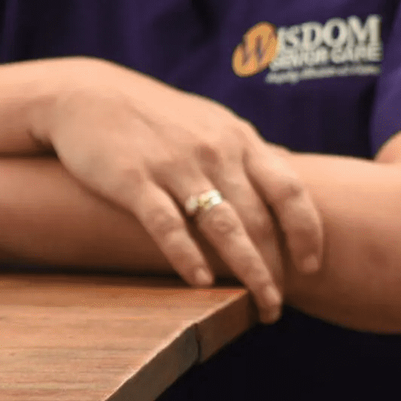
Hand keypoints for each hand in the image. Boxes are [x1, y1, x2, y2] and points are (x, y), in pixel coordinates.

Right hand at [30, 60, 323, 320]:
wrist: (89, 95)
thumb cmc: (157, 115)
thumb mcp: (213, 122)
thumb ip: (248, 148)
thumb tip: (289, 162)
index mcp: (240, 140)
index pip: (290, 189)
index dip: (306, 230)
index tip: (312, 266)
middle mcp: (217, 152)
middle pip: (260, 218)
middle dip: (276, 266)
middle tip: (278, 305)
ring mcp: (177, 166)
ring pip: (224, 225)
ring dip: (247, 269)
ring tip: (259, 304)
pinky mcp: (133, 180)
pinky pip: (166, 224)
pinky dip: (186, 255)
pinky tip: (200, 284)